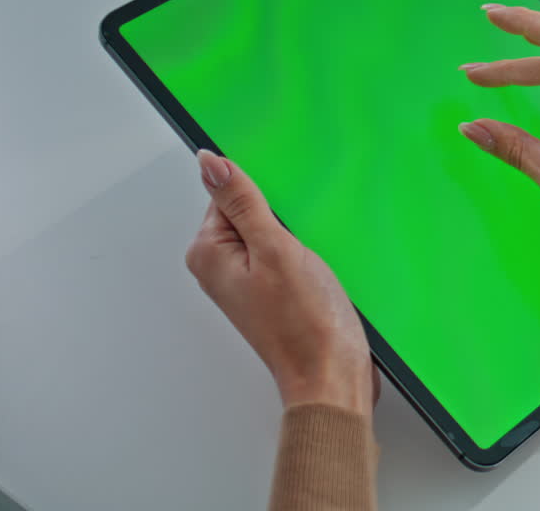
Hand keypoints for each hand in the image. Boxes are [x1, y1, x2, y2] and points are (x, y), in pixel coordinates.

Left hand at [186, 151, 378, 415]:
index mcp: (208, 253)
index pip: (229, 194)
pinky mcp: (272, 289)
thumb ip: (242, 201)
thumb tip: (210, 163)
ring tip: (310, 265)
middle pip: (250, 211)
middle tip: (300, 246)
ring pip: (273, 230)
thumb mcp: (274, 248)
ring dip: (298, 236)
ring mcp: (247, 280)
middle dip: (283, 217)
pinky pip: (285, 252)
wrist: (331, 375)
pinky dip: (305, 253)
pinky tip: (317, 273)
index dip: (264, 197)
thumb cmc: (304, 324)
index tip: (283, 220)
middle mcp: (220, 266)